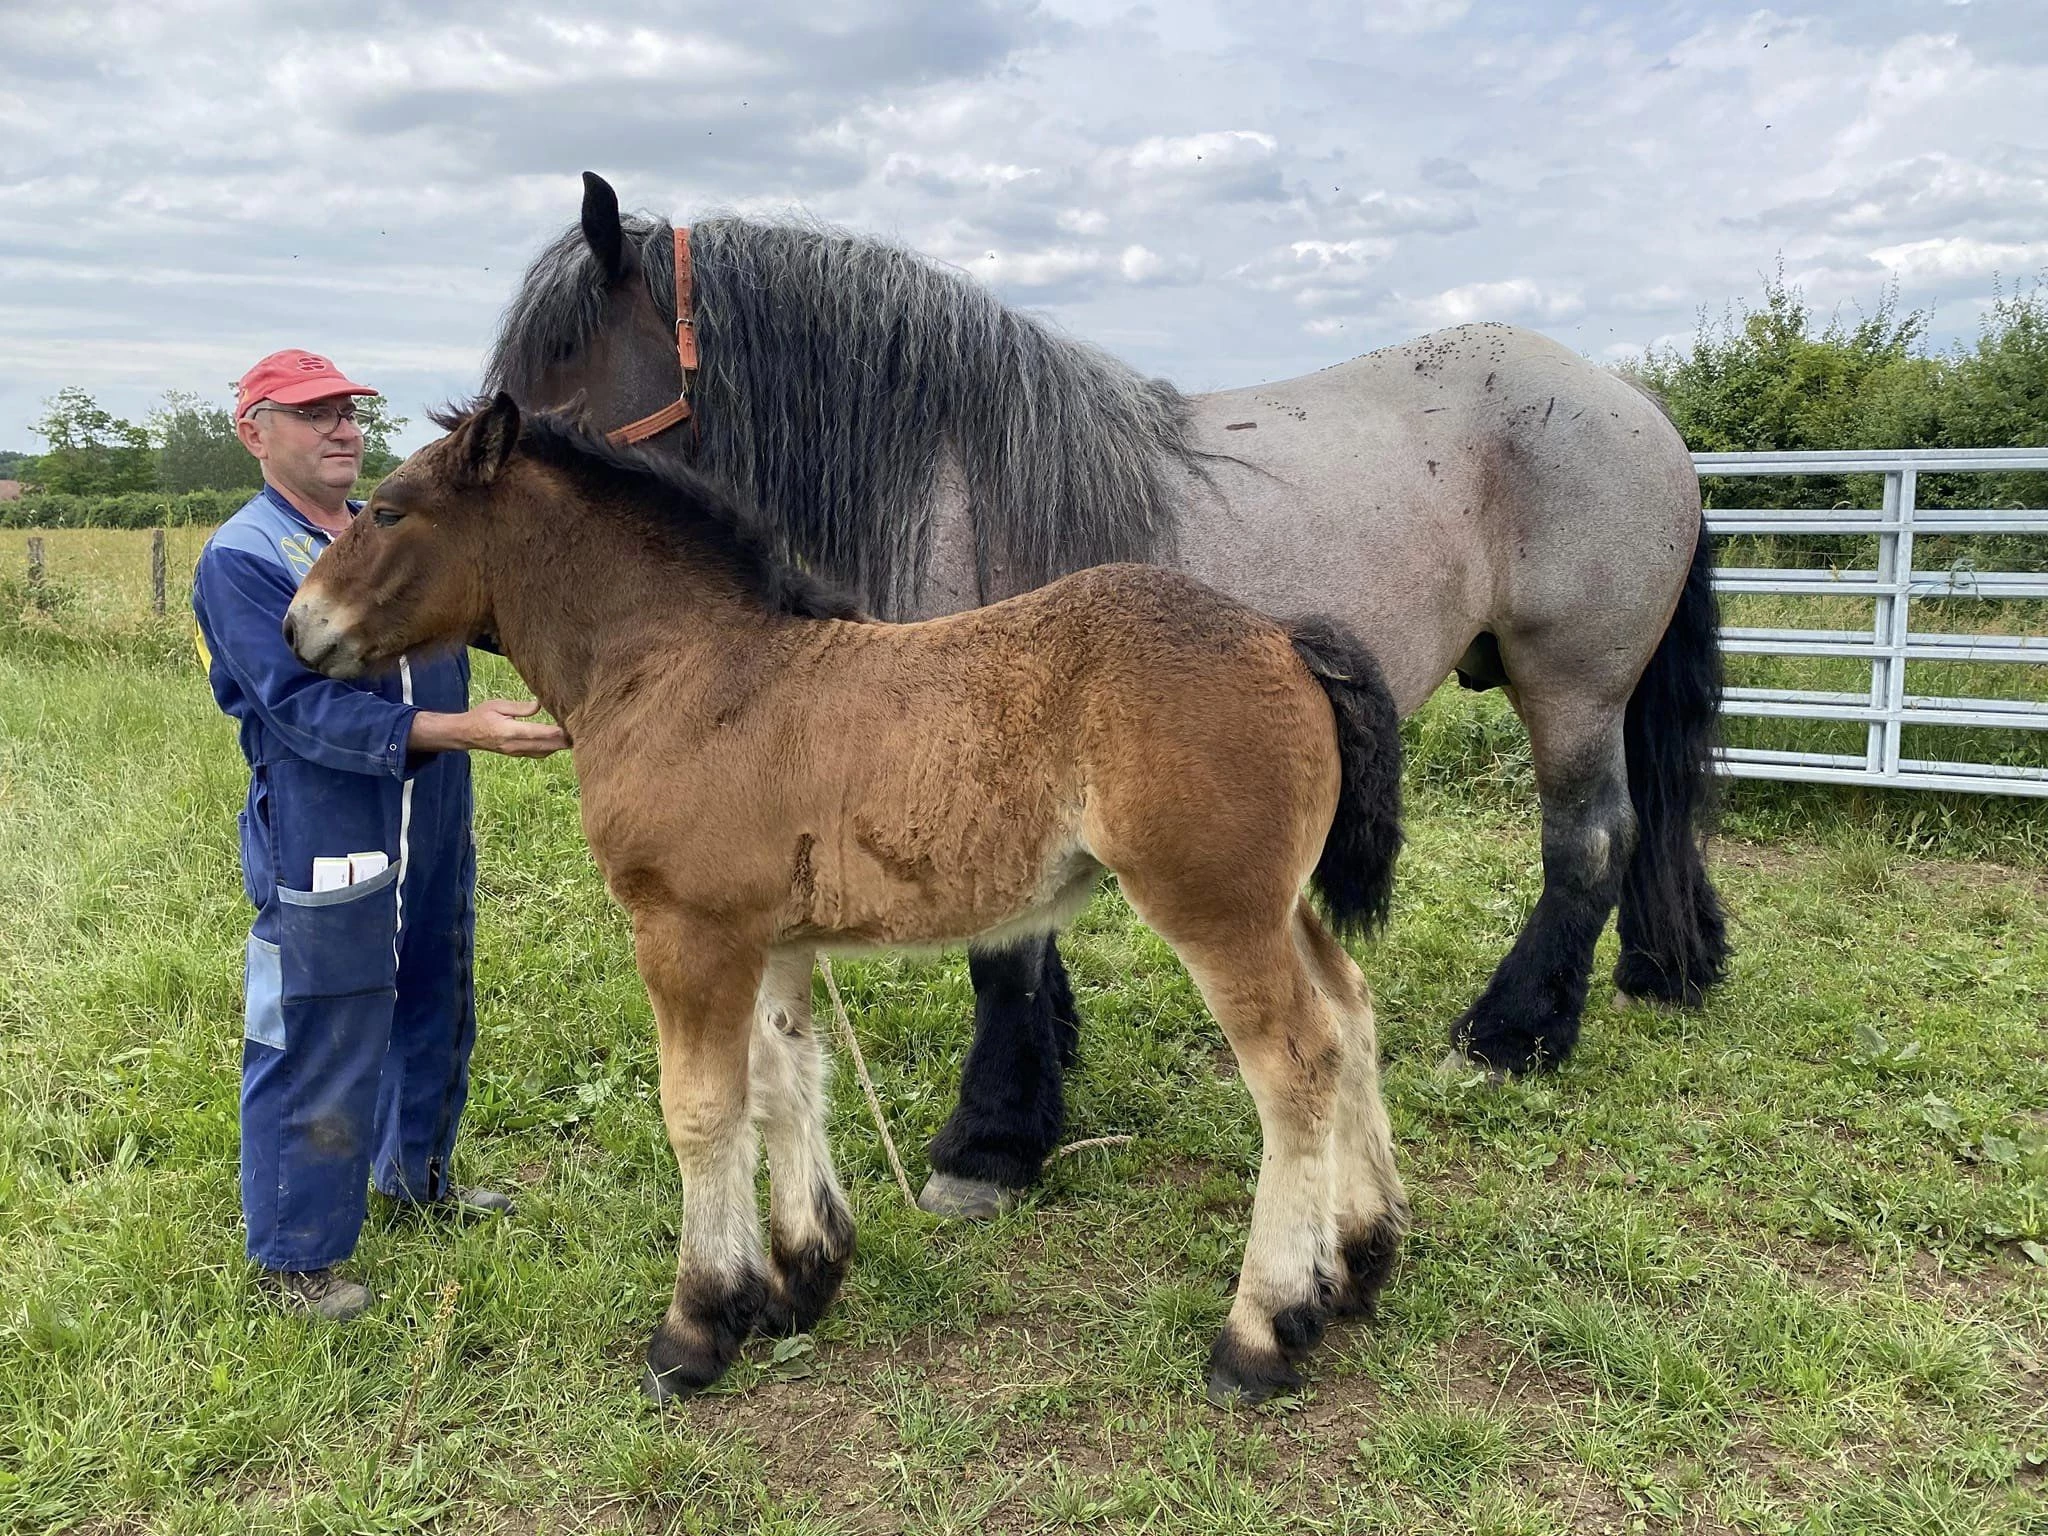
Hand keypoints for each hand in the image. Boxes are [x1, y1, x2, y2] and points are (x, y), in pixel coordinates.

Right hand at [411, 699, 569, 757]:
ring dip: (559, 747)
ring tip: (575, 738)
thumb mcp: (498, 705)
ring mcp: (515, 752)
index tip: (571, 727)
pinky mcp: (516, 754)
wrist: (465, 735)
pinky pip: (538, 753)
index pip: (538, 733)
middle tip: (582, 734)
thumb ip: (520, 708)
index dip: (557, 733)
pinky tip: (560, 742)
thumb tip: (540, 705)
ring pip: (544, 752)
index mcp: (509, 731)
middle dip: (564, 741)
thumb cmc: (480, 716)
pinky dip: (550, 748)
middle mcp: (514, 745)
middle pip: (545, 746)